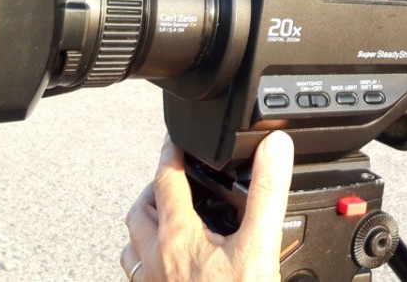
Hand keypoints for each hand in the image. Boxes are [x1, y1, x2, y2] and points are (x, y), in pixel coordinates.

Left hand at [121, 131, 294, 280]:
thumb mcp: (259, 246)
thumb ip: (267, 193)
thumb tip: (274, 149)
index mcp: (177, 237)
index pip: (165, 179)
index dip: (172, 153)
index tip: (176, 139)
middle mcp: (155, 260)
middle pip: (139, 211)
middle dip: (154, 189)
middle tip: (173, 178)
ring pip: (132, 245)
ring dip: (145, 225)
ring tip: (166, 217)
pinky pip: (138, 276)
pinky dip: (148, 260)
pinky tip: (169, 266)